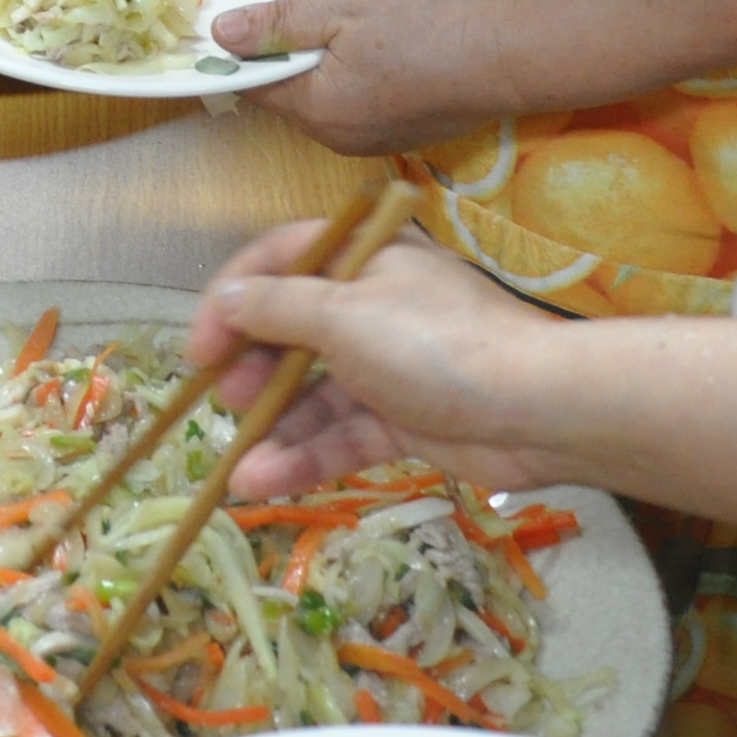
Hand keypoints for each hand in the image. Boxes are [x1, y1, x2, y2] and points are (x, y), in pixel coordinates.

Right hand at [182, 216, 578, 501]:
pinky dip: (306, 456)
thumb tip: (227, 299)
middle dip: (254, 371)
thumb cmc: (436, 344)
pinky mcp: (406, 419)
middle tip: (225, 401)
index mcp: (365, 256)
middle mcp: (375, 304)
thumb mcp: (343, 314)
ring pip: (317, 393)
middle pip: (293, 331)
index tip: (199, 349)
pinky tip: (264, 480)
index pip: (280, 261)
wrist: (536, 409)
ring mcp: (391, 365)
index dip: (232, 300)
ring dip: (276, 429)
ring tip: (240, 468)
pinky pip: (344, 433)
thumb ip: (276, 307)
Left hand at [210, 0, 520, 158]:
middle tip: (322, 16)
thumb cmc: (427, 27)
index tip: (254, 21)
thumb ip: (280, 24)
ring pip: (324, 104)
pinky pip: (357, 111)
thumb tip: (220, 35)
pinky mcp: (401, 138)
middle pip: (289, 96)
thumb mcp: (344, 11)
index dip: (246, 54)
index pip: (254, 86)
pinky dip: (358, 84)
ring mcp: (371, 144)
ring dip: (327, 70)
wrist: (509, 56)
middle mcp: (337, 140)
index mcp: (316, 110)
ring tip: (360, 31)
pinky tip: (388, 55)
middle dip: (292, 58)